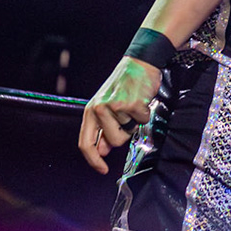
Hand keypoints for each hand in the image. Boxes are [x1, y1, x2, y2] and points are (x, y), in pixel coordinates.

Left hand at [78, 56, 161, 174]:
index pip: (85, 143)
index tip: (102, 169)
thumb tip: (101, 151)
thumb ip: (102, 129)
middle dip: (123, 134)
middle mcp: (99, 109)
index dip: (93, 160)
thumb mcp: (106, 106)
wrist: (140, 61)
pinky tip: (141, 100)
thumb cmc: (124, 84)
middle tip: (126, 117)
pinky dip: (145, 114)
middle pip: (112, 142)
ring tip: (132, 105)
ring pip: (128, 133)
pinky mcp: (132, 104)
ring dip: (134, 122)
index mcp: (90, 111)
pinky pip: (142, 121)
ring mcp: (115, 107)